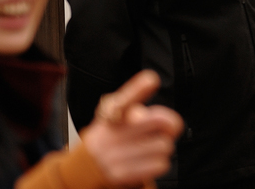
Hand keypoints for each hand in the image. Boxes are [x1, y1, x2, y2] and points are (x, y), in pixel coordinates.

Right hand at [82, 70, 183, 186]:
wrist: (85, 166)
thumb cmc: (111, 134)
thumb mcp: (115, 112)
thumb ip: (134, 104)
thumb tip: (142, 114)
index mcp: (111, 112)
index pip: (125, 98)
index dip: (139, 88)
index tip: (152, 80)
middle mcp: (110, 133)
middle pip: (161, 121)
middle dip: (170, 125)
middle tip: (165, 128)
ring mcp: (114, 155)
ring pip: (165, 145)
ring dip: (164, 146)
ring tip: (150, 146)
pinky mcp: (121, 174)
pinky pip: (160, 165)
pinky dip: (159, 163)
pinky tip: (147, 160)